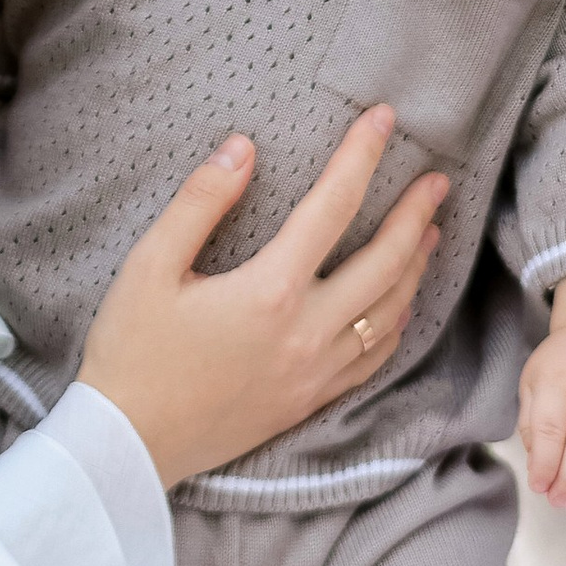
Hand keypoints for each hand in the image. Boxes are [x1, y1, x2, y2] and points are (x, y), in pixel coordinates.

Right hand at [80, 109, 446, 491]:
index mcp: (270, 290)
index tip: (385, 119)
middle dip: (416, 215)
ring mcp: (314, 372)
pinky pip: (372, 360)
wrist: (128, 446)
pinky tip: (400, 308)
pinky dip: (396, 325)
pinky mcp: (310, 401)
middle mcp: (307, 332)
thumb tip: (242, 148)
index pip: (333, 206)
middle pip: (385, 262)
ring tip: (432, 233)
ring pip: (390, 314)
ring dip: (417, 268)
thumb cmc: (131, 352)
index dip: (362, 156)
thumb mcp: (149, 266)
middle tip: (437, 181)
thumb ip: (200, 203)